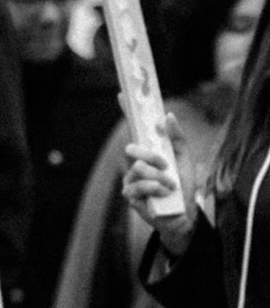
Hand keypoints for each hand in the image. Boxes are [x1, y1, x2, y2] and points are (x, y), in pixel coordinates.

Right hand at [122, 111, 196, 255]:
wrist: (183, 213)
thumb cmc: (182, 185)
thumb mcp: (185, 158)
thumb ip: (177, 138)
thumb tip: (167, 116)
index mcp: (148, 152)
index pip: (135, 129)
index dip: (128, 112)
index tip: (123, 94)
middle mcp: (135, 163)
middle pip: (134, 149)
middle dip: (152, 156)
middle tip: (165, 165)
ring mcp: (130, 179)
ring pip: (139, 168)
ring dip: (160, 177)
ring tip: (170, 186)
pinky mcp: (129, 195)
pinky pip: (139, 185)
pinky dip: (156, 188)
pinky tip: (163, 193)